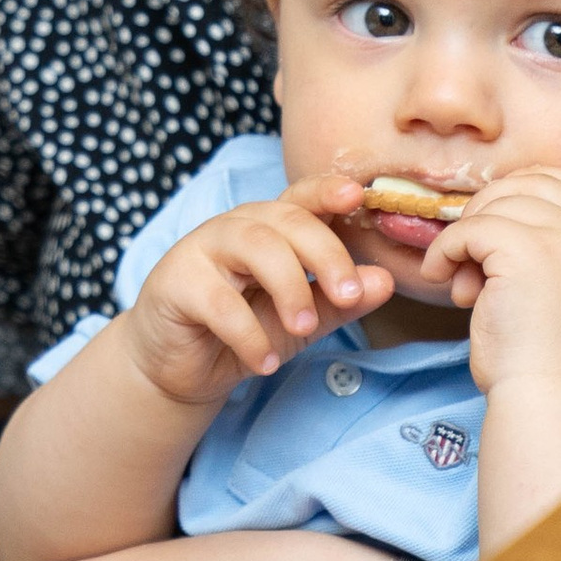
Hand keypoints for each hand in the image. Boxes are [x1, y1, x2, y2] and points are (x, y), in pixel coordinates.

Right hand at [120, 189, 389, 410]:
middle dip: (325, 254)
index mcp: (269, 228)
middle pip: (286, 219)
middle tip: (349, 296)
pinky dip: (248, 334)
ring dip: (289, 287)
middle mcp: (236, 228)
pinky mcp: (175, 283)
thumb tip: (385, 281)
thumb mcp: (299, 321)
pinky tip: (265, 362)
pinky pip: (219, 301)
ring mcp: (202, 250)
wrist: (178, 369)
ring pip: (255, 246)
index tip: (358, 196)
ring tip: (303, 328)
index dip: (327, 191)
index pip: (301, 198)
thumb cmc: (241, 332)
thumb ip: (337, 302)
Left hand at [424, 166, 560, 391]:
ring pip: (495, 205)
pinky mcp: (528, 251)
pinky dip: (446, 251)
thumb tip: (489, 211)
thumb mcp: (559, 288)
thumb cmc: (541, 356)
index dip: (524, 189)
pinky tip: (444, 281)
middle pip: (526, 185)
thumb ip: (544, 247)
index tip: (493, 221)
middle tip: (471, 261)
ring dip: (465, 239)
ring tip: (463, 286)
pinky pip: (470, 229)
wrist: (546, 398)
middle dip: (487, 214)